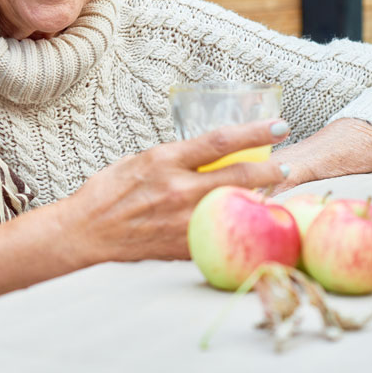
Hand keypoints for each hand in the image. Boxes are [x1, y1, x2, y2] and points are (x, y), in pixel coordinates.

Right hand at [61, 119, 291, 264]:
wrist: (84, 234)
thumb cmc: (107, 194)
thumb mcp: (140, 161)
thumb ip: (175, 158)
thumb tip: (209, 154)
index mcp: (165, 161)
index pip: (221, 141)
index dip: (256, 132)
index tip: (280, 126)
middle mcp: (177, 189)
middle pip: (239, 175)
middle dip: (271, 168)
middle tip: (287, 164)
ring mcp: (182, 221)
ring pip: (235, 206)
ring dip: (261, 199)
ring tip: (275, 193)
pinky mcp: (183, 246)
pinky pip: (220, 234)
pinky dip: (238, 227)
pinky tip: (248, 224)